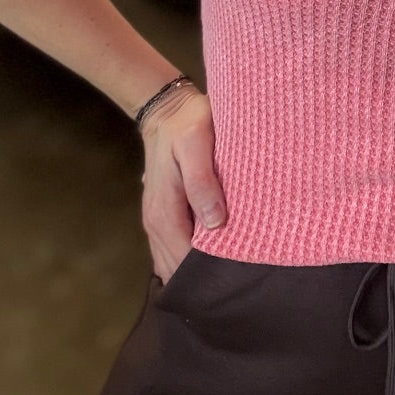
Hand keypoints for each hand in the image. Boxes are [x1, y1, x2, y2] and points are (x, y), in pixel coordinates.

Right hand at [139, 84, 226, 281]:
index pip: (184, 261)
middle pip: (177, 269)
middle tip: (238, 284)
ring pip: (172, 263)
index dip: (208, 275)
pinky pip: (172, 249)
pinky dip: (188, 258)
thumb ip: (203, 182)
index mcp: (165, 213)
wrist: (166, 110)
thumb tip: (215, 222)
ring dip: (195, 271)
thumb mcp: (197, 145)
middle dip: (203, 280)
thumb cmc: (187, 124)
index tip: (236, 279)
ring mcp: (156, 221)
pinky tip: (212, 258)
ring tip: (228, 277)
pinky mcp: (162, 215)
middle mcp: (156, 224)